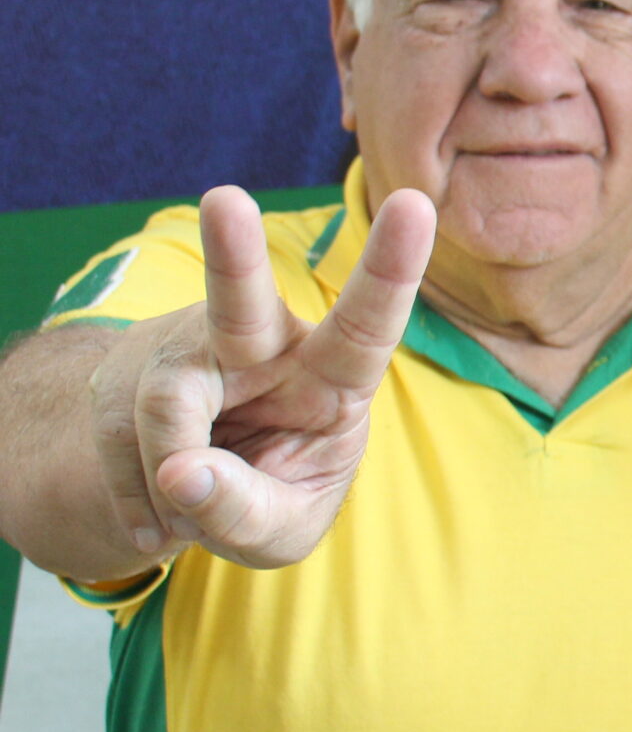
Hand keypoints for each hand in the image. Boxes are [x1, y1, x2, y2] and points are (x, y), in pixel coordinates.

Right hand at [88, 185, 435, 570]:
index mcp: (331, 378)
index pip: (366, 326)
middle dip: (233, 252)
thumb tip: (182, 473)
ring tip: (189, 515)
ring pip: (165, 407)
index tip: (414, 205)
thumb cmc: (265, 499)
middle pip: (242, 304)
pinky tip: (158, 508)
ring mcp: (186, 351)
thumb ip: (248, 513)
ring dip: (170, 482)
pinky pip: (117, 438)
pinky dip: (135, 495)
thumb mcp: (282, 531)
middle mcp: (262, 347)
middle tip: (225, 200)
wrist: (182, 494)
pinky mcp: (124, 371)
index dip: (393, 269)